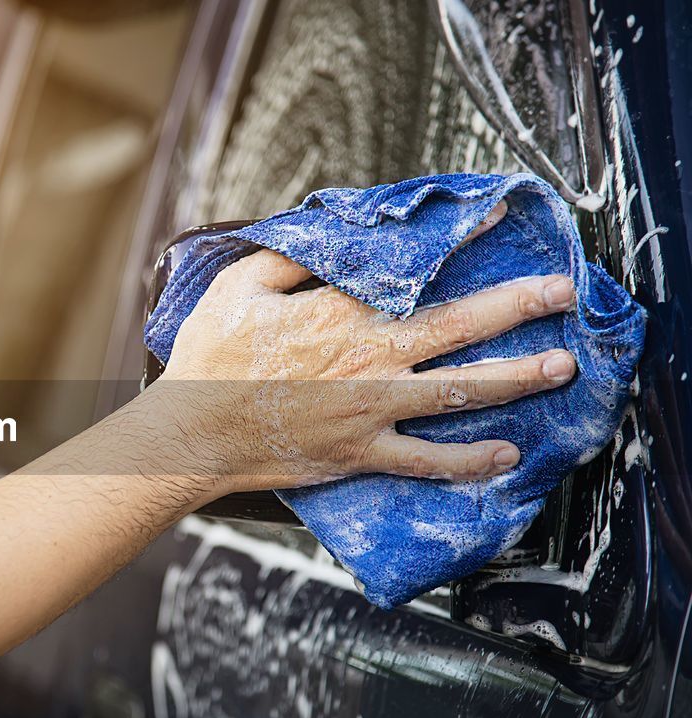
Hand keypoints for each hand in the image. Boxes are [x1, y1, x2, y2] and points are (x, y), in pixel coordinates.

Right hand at [155, 204, 577, 493]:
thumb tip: (328, 237)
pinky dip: (469, 460)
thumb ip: (288, 259)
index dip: (463, 241)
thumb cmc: (208, 361)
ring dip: (516, 378)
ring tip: (560, 368)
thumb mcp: (238, 288)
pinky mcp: (362, 453)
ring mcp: (370, 410)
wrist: (192, 435)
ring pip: (459, 392)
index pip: (414, 270)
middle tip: (562, 293)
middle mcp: (368, 359)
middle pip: (459, 328)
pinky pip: (427, 460)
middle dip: (518, 307)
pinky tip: (507, 454)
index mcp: (339, 314)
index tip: (503, 219)